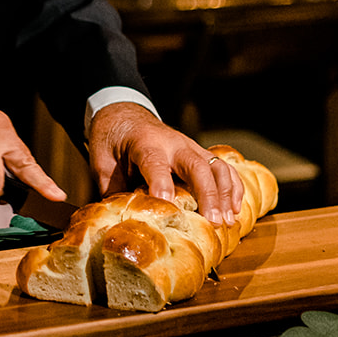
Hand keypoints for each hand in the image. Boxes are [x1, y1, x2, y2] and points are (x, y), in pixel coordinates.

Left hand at [87, 102, 243, 225]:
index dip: (162, 184)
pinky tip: (236, 209)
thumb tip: (121, 222)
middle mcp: (172, 143)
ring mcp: (190, 147)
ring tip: (229, 221)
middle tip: (214, 222)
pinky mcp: (199, 154)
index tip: (168, 205)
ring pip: (216, 166)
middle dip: (208, 194)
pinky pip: (223, 168)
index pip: (155, 163)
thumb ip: (112, 190)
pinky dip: (233, 187)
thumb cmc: (112, 139)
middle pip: (196, 166)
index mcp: (144, 143)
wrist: (124, 114)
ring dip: (225, 194)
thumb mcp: (102, 162)